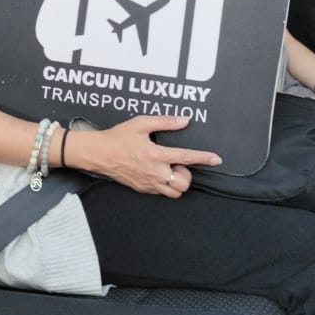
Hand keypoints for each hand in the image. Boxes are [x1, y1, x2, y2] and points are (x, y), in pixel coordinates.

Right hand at [73, 116, 221, 197]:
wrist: (98, 153)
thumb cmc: (118, 137)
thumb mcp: (141, 123)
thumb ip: (164, 122)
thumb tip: (184, 121)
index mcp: (155, 154)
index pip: (186, 157)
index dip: (203, 158)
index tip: (216, 159)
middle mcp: (154, 172)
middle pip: (183, 183)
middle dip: (187, 175)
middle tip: (178, 164)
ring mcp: (148, 183)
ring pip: (174, 192)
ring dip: (177, 182)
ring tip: (169, 170)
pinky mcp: (142, 189)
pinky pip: (161, 193)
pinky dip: (165, 185)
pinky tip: (158, 173)